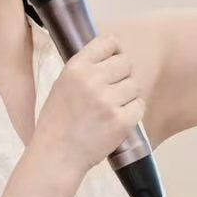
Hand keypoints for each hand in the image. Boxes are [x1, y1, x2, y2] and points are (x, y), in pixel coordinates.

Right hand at [31, 36, 144, 178]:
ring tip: (112, 108)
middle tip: (113, 91)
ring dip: (128, 95)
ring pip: (135, 85)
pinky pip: (139, 106)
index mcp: (76, 67)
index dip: (114, 52)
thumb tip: (113, 53)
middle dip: (123, 76)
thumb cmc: (58, 121)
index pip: (109, 42)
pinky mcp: (121, 120)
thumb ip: (86, 68)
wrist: (57, 155)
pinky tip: (118, 119)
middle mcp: (92, 80)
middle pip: (126, 63)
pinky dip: (133, 113)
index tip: (112, 62)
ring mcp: (108, 101)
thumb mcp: (62, 84)